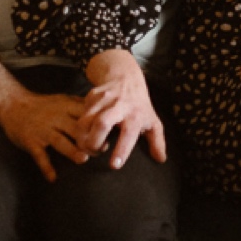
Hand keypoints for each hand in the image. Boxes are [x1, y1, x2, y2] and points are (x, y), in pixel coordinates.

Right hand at [0, 87, 104, 182]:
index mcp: (65, 107)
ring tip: (83, 159)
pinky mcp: (31, 141)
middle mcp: (55, 118)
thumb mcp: (62, 100)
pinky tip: (53, 178)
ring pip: (60, 141)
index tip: (111, 133)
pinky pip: (39, 156)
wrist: (12, 105)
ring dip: (71, 151)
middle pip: (76, 129)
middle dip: (89, 141)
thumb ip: (80, 106)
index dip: (98, 124)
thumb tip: (103, 112)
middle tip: (101, 151)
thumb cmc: (42, 106)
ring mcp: (43, 130)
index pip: (86, 115)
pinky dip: (46, 168)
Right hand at [77, 50, 166, 168]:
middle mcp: (120, 105)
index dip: (121, 150)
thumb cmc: (139, 105)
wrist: (125, 76)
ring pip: (86, 120)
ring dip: (83, 137)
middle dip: (94, 142)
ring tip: (88, 144)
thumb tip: (160, 160)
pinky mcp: (91, 96)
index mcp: (136, 115)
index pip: (129, 134)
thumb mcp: (152, 121)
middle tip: (95, 152)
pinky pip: (80, 114)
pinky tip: (87, 131)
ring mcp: (104, 99)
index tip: (114, 165)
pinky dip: (81, 126)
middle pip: (102, 124)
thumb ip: (157, 141)